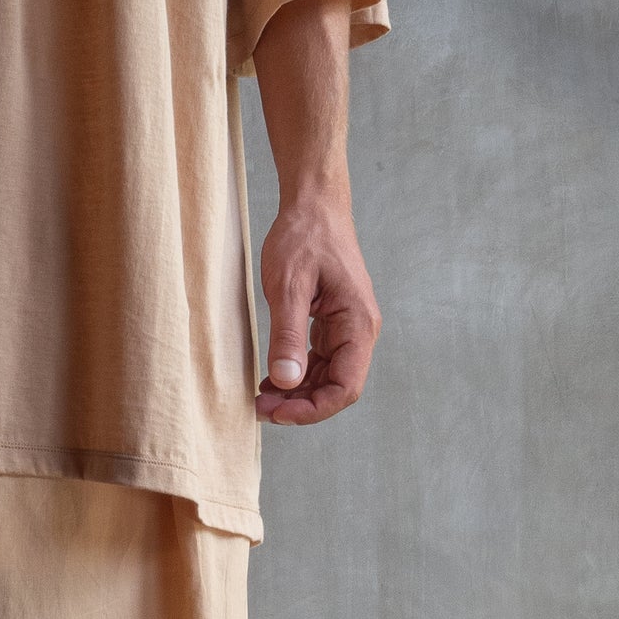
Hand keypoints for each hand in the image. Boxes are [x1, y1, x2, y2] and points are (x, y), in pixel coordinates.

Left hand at [254, 190, 379, 425]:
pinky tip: (270, 378)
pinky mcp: (332, 323)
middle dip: (300, 405)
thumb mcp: (288, 286)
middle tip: (259, 407)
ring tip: (260, 397)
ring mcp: (347, 328)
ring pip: (327, 378)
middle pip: (337, 388)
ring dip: (297, 393)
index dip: (312, 409)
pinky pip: (319, 361)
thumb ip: (288, 335)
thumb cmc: (304, 237)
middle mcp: (359, 331)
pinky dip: (297, 374)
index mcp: (358, 324)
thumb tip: (287, 382)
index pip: (346, 387)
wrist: (314, 206)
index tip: (277, 412)